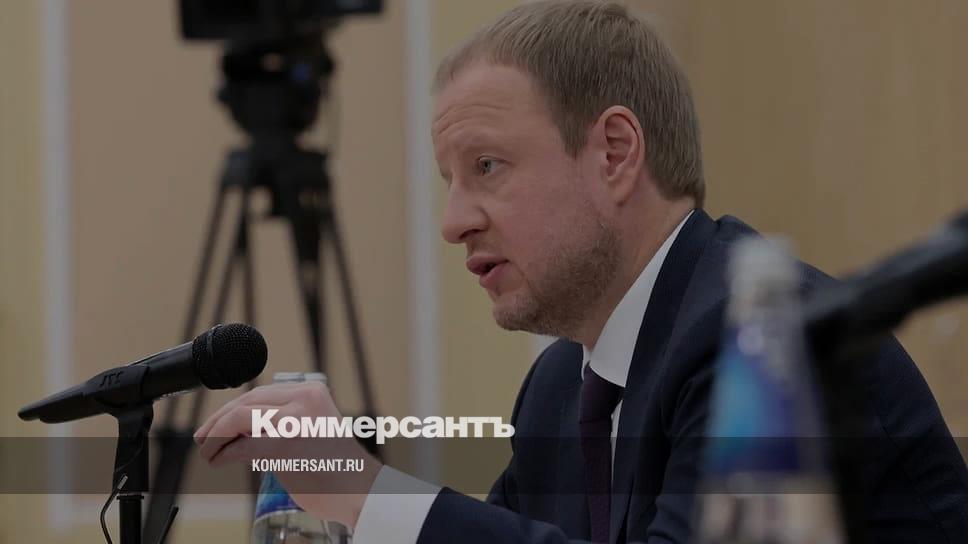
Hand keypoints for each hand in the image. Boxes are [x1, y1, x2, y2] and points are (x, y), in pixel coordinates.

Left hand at [193, 381, 382, 527]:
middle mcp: (303, 399)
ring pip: (238, 418)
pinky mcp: (284, 446)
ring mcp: (293, 421)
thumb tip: (240, 427)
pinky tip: (218, 461)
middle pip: (246, 402)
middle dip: (218, 420)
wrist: (362, 489)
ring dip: (215, 436)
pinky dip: (223, 454)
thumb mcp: (313, 427)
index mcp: (311, 391)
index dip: (231, 408)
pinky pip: (241, 446)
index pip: (259, 393)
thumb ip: (283, 420)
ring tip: (207, 450)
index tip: (216, 423)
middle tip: (203, 437)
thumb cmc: (337, 466)